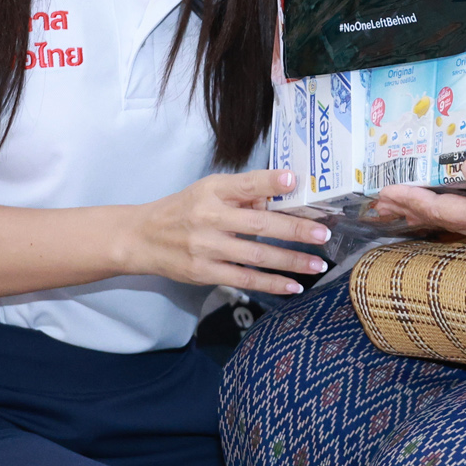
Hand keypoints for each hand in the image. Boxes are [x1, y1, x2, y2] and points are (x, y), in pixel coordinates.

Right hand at [122, 170, 333, 295]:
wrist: (142, 238)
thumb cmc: (183, 209)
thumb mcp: (207, 190)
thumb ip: (241, 193)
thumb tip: (280, 195)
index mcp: (212, 191)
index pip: (245, 184)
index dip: (270, 182)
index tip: (295, 179)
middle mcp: (209, 217)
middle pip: (258, 224)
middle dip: (294, 229)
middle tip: (323, 234)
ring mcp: (206, 248)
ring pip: (256, 256)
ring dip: (290, 261)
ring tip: (317, 264)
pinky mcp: (204, 272)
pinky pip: (244, 279)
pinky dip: (271, 283)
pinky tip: (293, 286)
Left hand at [374, 158, 465, 255]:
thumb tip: (465, 166)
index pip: (438, 209)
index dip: (408, 199)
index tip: (382, 190)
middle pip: (439, 219)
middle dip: (407, 209)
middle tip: (377, 201)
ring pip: (455, 219)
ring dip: (427, 210)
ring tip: (402, 202)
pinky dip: (453, 208)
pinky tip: (454, 199)